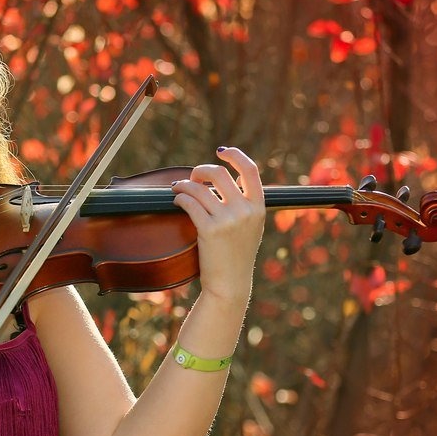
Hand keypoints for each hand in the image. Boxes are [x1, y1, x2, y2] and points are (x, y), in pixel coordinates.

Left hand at [171, 147, 265, 303]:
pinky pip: (190, 203)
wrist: (230, 284)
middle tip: (193, 177)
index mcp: (259, 207)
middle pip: (219, 173)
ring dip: (184, 185)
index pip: (250, 170)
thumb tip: (228, 179)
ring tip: (178, 189)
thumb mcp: (252, 228)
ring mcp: (228, 220)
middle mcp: (246, 211)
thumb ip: (245, 204)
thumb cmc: (237, 256)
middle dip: (201, 170)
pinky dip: (180, 198)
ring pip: (200, 188)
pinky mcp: (210, 230)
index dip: (235, 155)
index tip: (222, 151)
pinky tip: (177, 200)